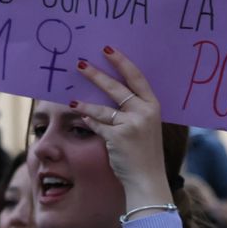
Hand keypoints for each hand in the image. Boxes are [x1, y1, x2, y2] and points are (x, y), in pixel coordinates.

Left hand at [71, 48, 172, 213]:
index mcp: (153, 106)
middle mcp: (144, 112)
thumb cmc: (144, 152)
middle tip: (80, 64)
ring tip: (72, 98)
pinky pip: (98, 125)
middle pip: (117, 88)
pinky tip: (80, 116)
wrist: (147, 178)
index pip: (137, 77)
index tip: (108, 49)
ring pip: (102, 108)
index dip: (122, 62)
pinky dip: (89, 121)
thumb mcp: (146, 126)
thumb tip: (109, 92)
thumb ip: (133, 110)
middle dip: (96, 75)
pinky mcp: (117, 137)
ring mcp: (131, 125)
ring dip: (85, 102)